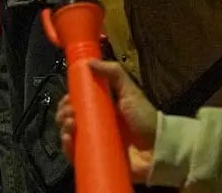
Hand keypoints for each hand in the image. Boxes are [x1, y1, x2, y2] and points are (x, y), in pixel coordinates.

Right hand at [57, 60, 156, 181]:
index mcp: (102, 109)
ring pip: (70, 136)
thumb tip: (89, 62)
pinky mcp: (96, 160)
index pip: (77, 104)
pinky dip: (67, 149)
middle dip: (63, 114)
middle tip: (69, 112)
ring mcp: (95, 143)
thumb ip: (114, 73)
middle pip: (70, 119)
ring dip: (64, 129)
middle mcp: (95, 126)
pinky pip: (75, 156)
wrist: (158, 147)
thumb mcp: (130, 91)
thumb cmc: (144, 117)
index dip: (68, 101)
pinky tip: (68, 140)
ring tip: (71, 124)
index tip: (67, 99)